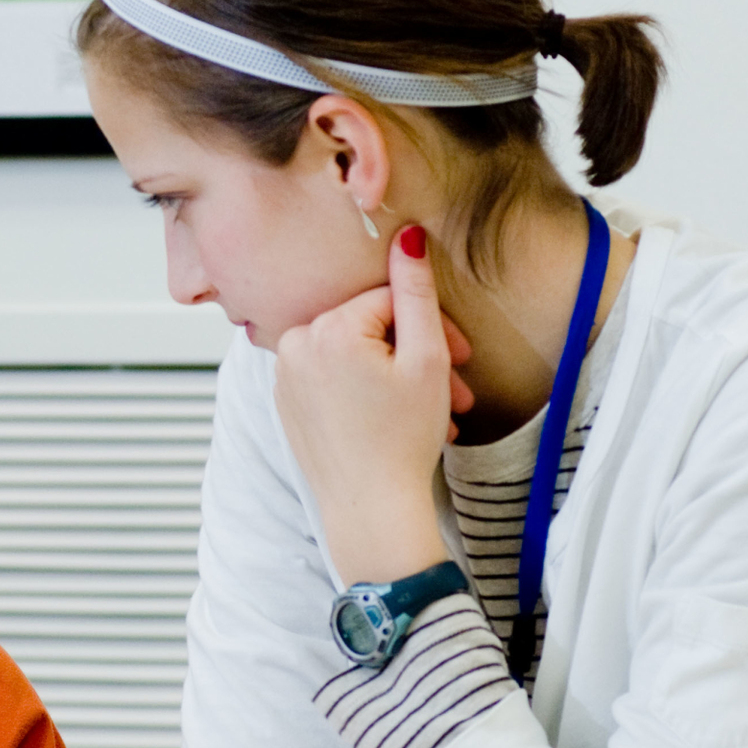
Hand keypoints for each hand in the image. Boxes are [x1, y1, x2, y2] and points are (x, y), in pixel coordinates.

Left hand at [273, 226, 468, 584]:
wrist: (371, 511)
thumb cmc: (402, 442)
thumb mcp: (426, 358)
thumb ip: (416, 292)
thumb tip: (407, 236)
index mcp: (325, 329)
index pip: (390, 301)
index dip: (433, 325)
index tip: (463, 356)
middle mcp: (293, 345)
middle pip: (370, 328)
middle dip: (417, 354)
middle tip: (457, 389)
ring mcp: (284, 376)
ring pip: (353, 355)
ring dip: (396, 375)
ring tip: (434, 411)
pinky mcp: (286, 402)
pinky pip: (332, 379)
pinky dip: (365, 391)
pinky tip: (396, 417)